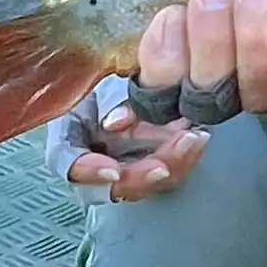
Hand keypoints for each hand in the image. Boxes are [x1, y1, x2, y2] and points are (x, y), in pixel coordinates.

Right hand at [52, 92, 209, 202]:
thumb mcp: (103, 82)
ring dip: (171, 166)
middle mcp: (97, 163)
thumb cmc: (109, 83)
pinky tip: (200, 138)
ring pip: (147, 183)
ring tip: (193, 140)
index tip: (112, 171)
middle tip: (162, 166)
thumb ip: (109, 100)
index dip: (88, 172)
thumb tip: (116, 123)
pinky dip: (188, 158)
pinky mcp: (156, 166)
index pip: (67, 164)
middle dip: (140, 177)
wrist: (137, 82)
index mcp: (70, 140)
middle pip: (113, 184)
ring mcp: (127, 169)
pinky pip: (172, 172)